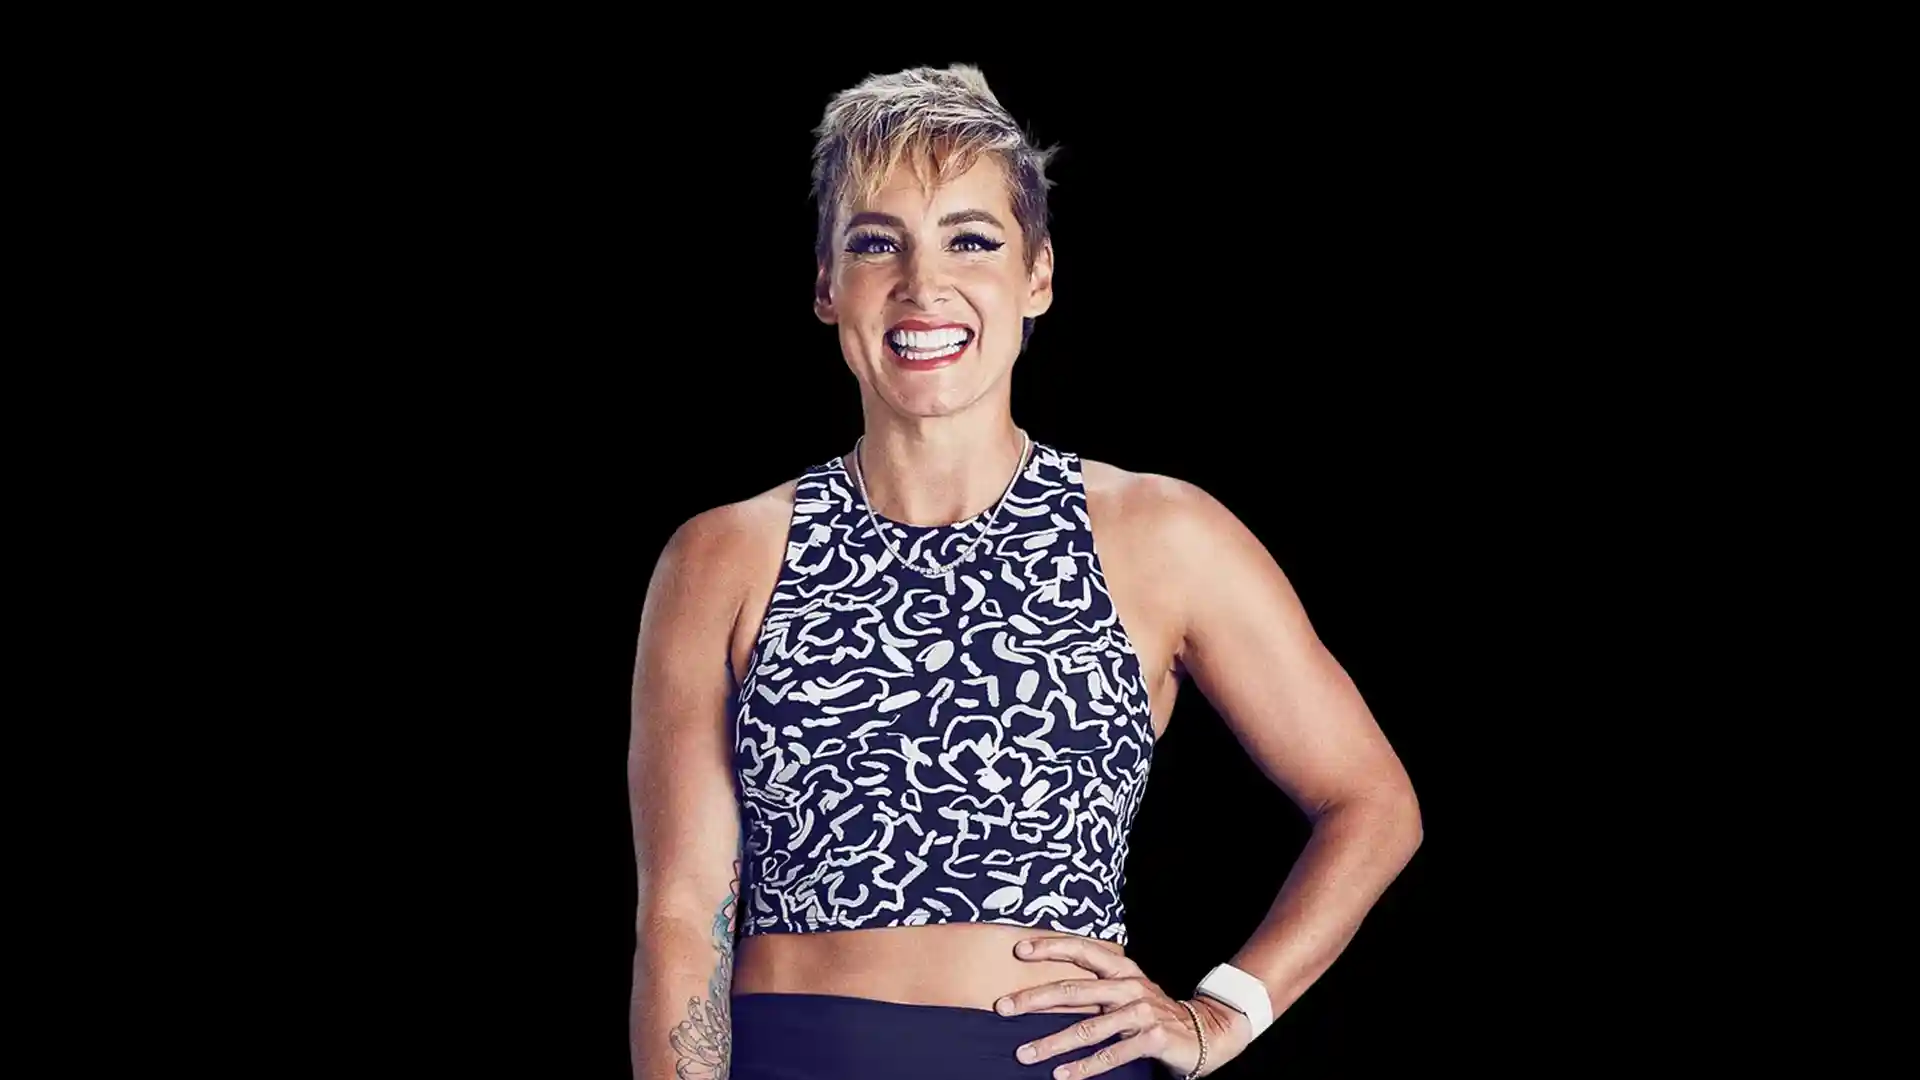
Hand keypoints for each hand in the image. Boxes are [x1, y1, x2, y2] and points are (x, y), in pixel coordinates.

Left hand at [994, 935, 1252, 1077]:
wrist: (1206, 1030)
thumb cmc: (1153, 1011)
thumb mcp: (1126, 990)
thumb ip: (1094, 987)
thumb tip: (1043, 989)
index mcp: (1122, 968)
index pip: (1082, 949)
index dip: (1050, 947)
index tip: (1018, 950)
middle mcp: (1130, 985)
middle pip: (1074, 990)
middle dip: (1033, 999)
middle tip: (1002, 1007)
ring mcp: (1142, 1012)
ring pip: (1088, 1028)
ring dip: (1052, 1043)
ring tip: (1024, 1054)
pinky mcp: (1153, 1038)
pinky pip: (1112, 1055)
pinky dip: (1084, 1067)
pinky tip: (1061, 1076)